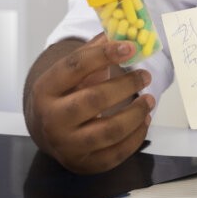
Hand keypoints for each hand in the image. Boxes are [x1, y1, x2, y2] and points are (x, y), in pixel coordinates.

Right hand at [24, 35, 154, 172]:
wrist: (46, 130)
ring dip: (136, 113)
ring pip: (108, 131)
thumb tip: (125, 33)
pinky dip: (136, 137)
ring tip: (150, 100)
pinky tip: (144, 121)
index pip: (76, 67)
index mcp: (46, 89)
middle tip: (145, 75)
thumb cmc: (66, 93)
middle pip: (94, 99)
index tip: (130, 47)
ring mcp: (66, 145)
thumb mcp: (72, 70)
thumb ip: (94, 51)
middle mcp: (51, 119)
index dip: (105, 54)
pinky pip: (115, 154)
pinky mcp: (82, 164)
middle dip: (126, 85)